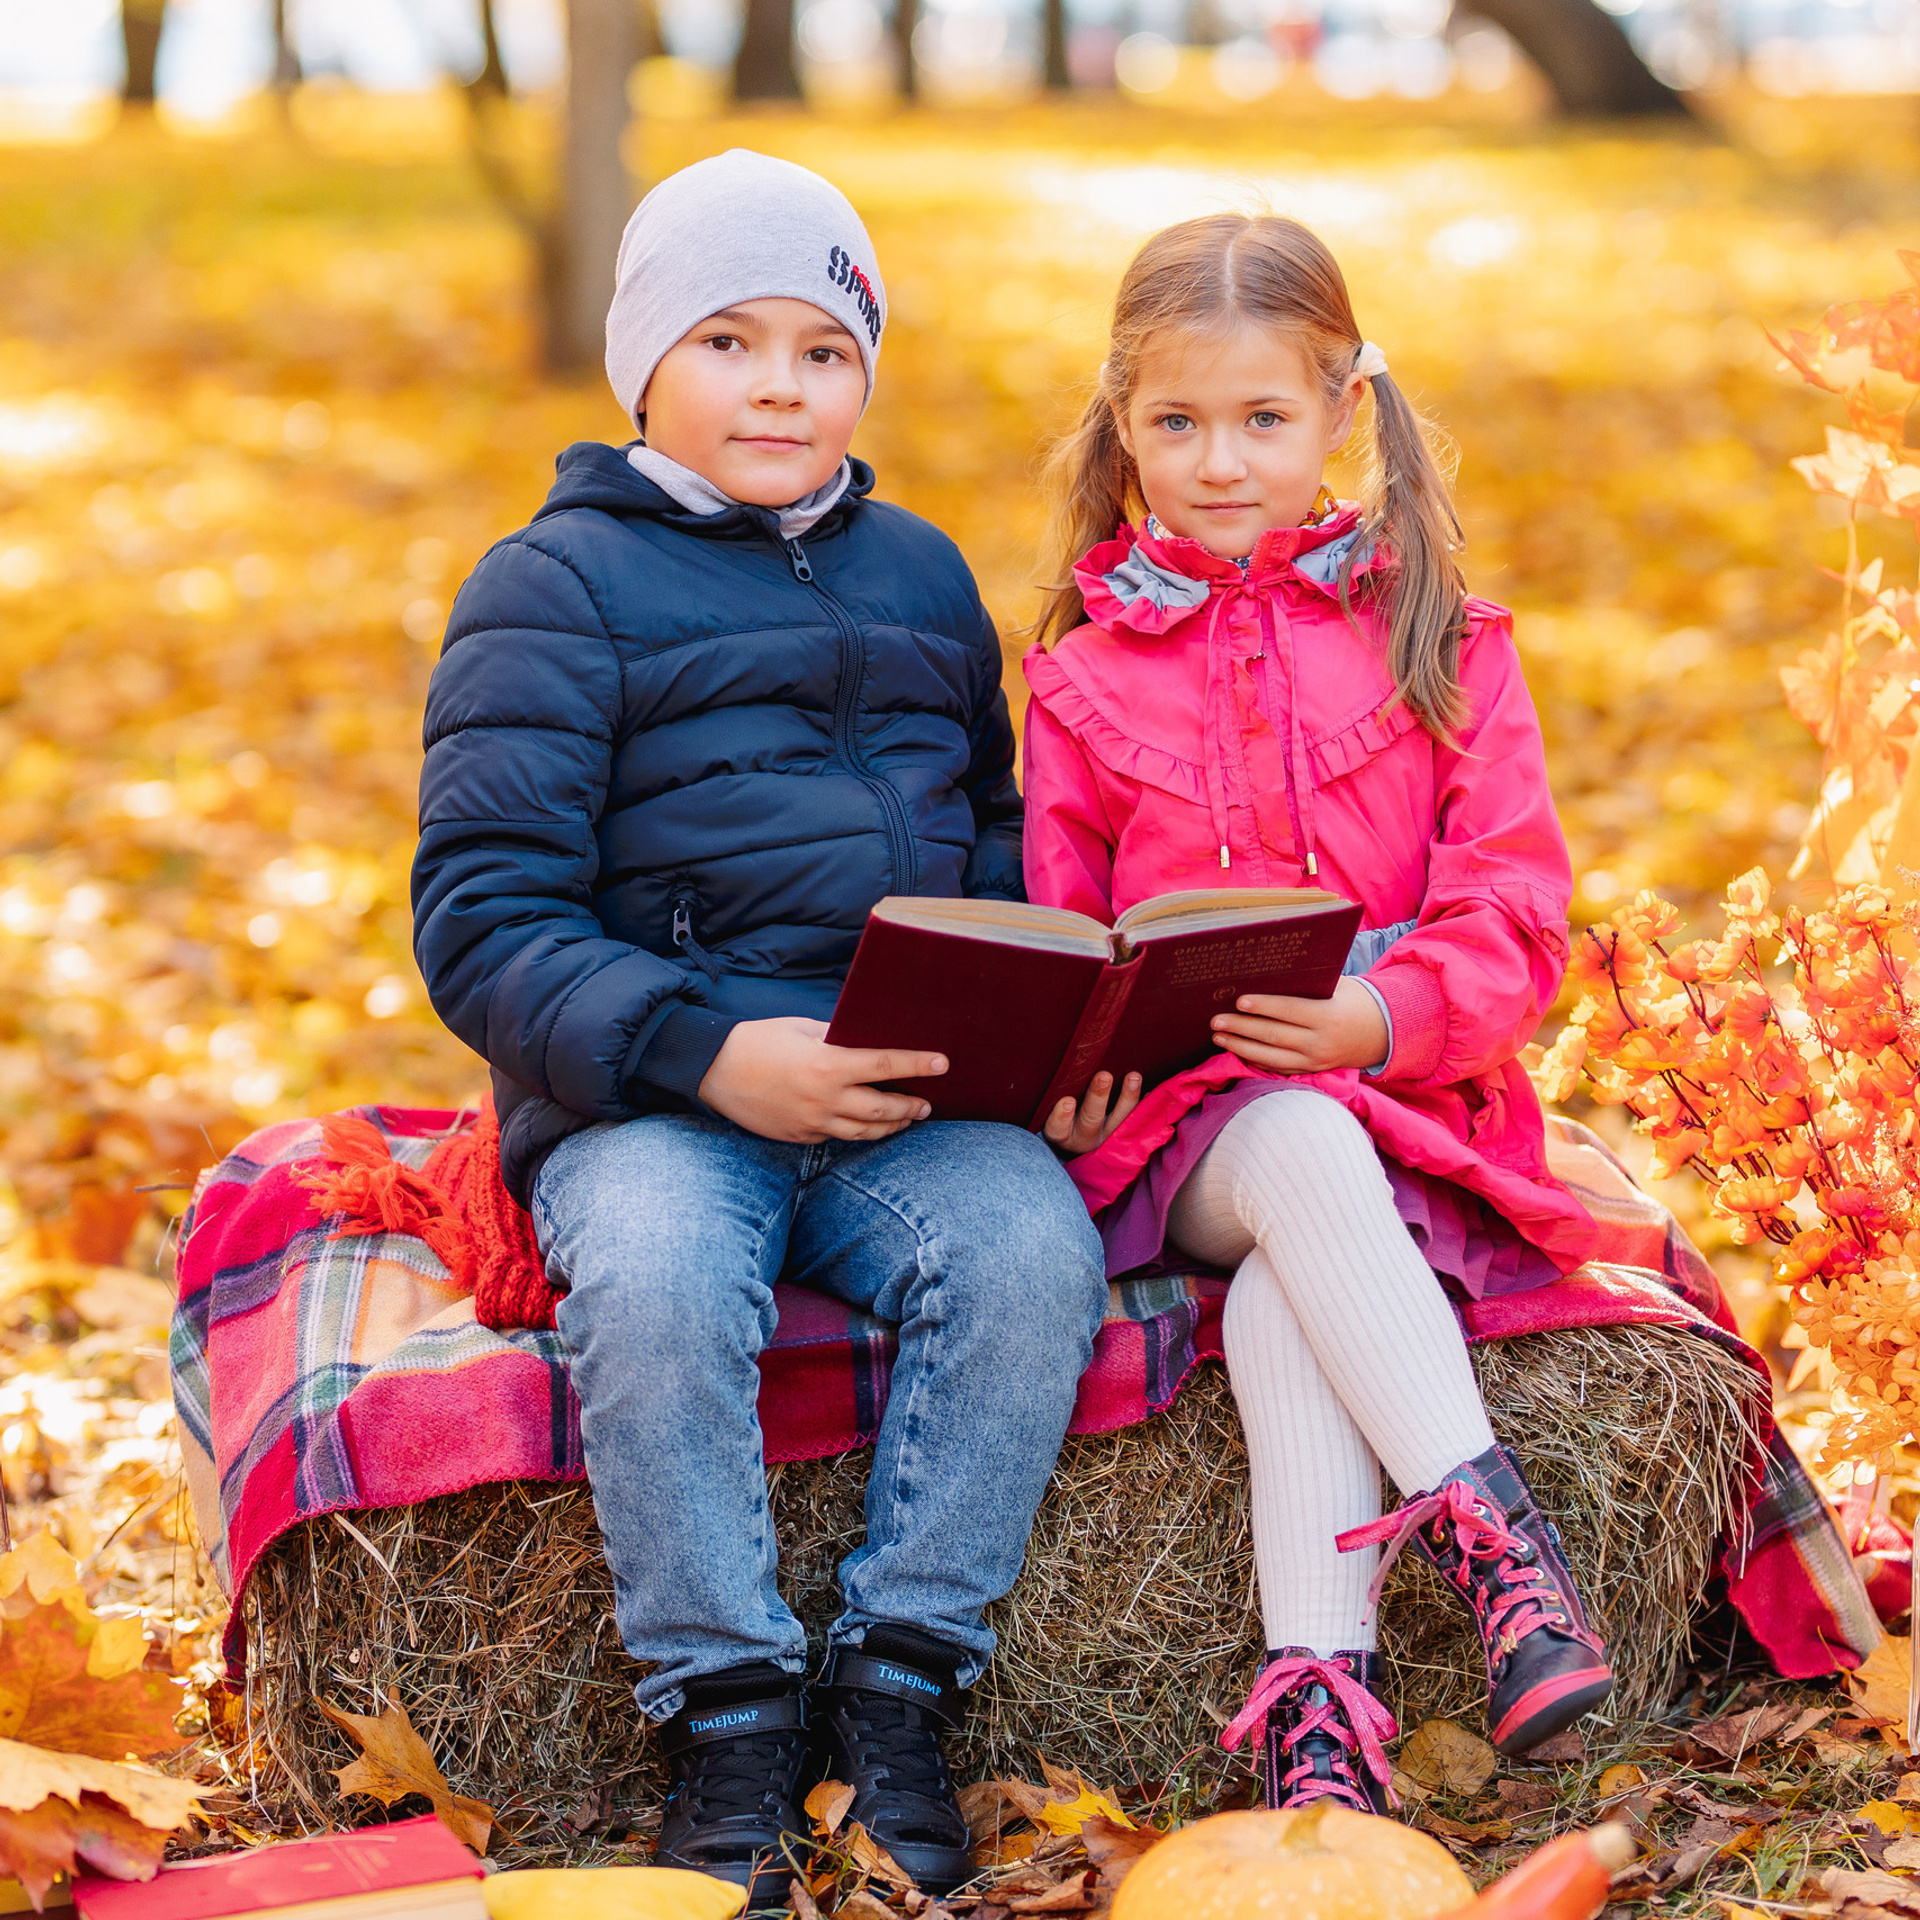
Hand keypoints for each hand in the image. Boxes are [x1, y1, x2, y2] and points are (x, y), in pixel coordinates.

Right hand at [697, 1016, 946, 1142]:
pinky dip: (857, 1131)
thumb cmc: (758, 1041)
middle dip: (911, 1106)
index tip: (943, 1063)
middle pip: (883, 1110)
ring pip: (865, 1132)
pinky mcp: (800, 1137)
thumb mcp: (802, 1028)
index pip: (886, 1066)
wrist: (713, 1071)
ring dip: (891, 1126)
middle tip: (927, 1103)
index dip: (918, 1064)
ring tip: (907, 1118)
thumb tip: (867, 1041)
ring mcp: (813, 1123)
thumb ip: (837, 1037)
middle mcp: (825, 1099)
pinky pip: (837, 1137)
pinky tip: (867, 1125)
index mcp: (828, 1065)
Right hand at [1042, 1069, 1142, 1155]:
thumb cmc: (1064, 1115)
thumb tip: (1067, 1062)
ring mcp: (1109, 1140)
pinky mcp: (1127, 1135)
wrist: (1084, 1139)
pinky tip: (1152, 1093)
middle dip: (1098, 1097)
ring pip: (1119, 1121)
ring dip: (1127, 1098)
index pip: (1057, 1128)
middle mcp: (1086, 1139)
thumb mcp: (1055, 1110)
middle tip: (1104, 1075)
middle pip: (1090, 1120)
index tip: (1068, 1101)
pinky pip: (1140, 1123)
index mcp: (1062, 1134)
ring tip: (1134, 1076)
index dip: (1061, 1116)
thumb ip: (1059, 1092)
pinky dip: (1146, 1108)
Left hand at [1209, 976, 1388, 1074]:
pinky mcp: (1312, 1071)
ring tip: (1218, 1037)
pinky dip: (1256, 1060)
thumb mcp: (1338, 987)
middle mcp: (1321, 1043)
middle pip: (1274, 1036)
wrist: (1383, 1033)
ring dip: (1241, 1047)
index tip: (1239, 1001)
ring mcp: (1316, 1061)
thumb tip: (1267, 975)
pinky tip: (1236, 1051)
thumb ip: (1308, 985)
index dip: (1263, 1006)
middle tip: (1215, 1020)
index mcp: (1328, 1017)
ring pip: (1272, 1057)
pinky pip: (1279, 1068)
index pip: (1290, 1011)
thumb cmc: (1354, 1001)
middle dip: (1242, 1028)